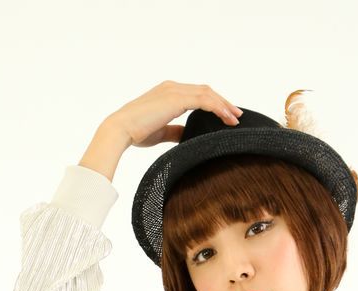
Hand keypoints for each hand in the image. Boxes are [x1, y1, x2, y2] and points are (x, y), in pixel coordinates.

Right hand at [105, 79, 242, 148]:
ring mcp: (174, 91)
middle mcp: (172, 87)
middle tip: (236, 115)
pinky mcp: (176, 99)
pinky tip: (227, 118)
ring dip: (224, 105)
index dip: (213, 103)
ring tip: (235, 119)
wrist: (120, 130)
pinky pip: (204, 100)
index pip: (196, 94)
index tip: (226, 115)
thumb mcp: (161, 132)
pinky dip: (218, 108)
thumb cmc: (136, 132)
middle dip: (223, 102)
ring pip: (207, 93)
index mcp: (168, 93)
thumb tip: (187, 135)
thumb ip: (175, 130)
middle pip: (205, 91)